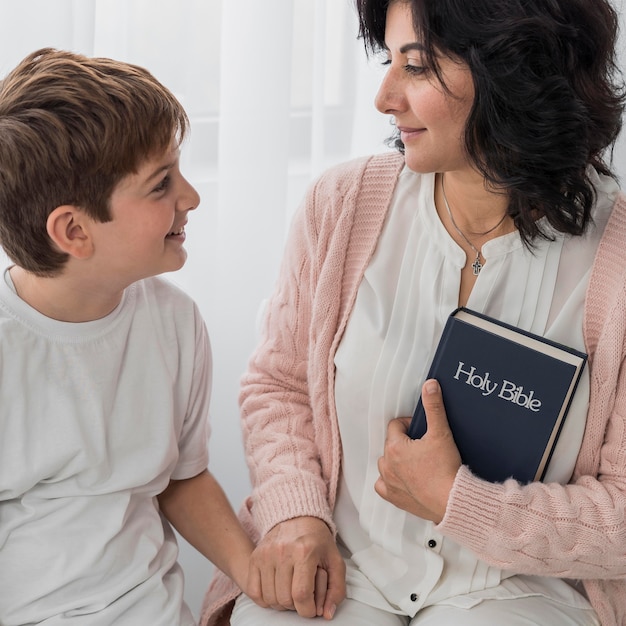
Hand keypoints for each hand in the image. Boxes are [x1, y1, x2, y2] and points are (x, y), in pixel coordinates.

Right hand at [246, 516, 345, 619]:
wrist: (298, 517)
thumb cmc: (317, 540)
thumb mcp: (335, 561)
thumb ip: (337, 589)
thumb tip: (327, 613)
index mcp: (304, 551)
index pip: (301, 595)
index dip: (307, 610)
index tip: (311, 607)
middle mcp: (282, 551)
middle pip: (284, 599)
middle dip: (295, 606)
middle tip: (302, 596)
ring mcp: (266, 554)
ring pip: (269, 598)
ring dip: (281, 603)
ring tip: (290, 591)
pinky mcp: (255, 557)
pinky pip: (254, 591)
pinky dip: (265, 598)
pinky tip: (276, 590)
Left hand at [375, 379, 461, 522]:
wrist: (453, 500)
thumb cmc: (446, 468)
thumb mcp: (441, 433)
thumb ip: (434, 407)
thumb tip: (430, 384)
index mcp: (394, 447)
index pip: (396, 426)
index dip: (409, 424)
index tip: (423, 431)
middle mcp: (386, 464)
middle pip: (391, 444)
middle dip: (404, 442)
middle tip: (424, 446)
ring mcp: (389, 482)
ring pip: (386, 464)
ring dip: (397, 461)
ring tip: (417, 462)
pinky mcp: (394, 498)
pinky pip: (383, 486)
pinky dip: (391, 482)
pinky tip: (404, 480)